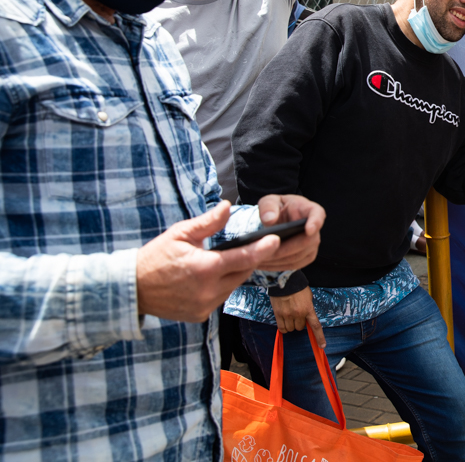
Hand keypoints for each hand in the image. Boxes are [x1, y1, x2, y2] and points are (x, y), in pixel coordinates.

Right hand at [137, 202, 281, 322]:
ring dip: (234, 274)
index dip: (262, 249)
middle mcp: (208, 290)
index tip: (276, 240)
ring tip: (227, 261)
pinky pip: (220, 298)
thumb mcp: (180, 234)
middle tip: (249, 247)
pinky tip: (211, 278)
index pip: (244, 257)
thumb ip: (208, 222)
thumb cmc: (155, 257)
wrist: (131, 290)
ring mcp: (204, 305)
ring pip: (232, 286)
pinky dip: (220, 287)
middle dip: (247, 260)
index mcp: (205, 268)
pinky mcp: (200, 315)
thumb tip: (227, 206)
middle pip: (242, 273)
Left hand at [253, 194, 325, 272]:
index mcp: (308, 210)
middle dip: (285, 248)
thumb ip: (268, 207)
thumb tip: (269, 219)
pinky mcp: (306, 256)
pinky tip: (263, 264)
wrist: (276, 221)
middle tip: (264, 251)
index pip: (318, 215)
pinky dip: (278, 266)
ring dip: (279, 259)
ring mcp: (312, 245)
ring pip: (299, 256)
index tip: (308, 229)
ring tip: (258, 259)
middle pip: (306, 241)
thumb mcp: (269, 201)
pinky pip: (294, 265)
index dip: (315, 222)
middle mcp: (314, 229)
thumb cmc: (276, 208)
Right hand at [269, 286, 325, 347]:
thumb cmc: (298, 287)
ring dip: (291, 325)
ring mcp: (288, 315)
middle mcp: (298, 314)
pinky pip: (281, 328)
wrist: (285, 281)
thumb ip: (308, 308)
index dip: (319, 337)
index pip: (315, 326)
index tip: (322, 346)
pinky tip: (284, 322)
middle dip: (300, 323)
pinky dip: (283, 328)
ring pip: (290, 329)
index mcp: (308, 309)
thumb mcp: (308, 296)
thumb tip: (307, 317)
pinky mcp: (278, 314)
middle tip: (297, 315)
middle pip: (300, 328)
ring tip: (289, 316)